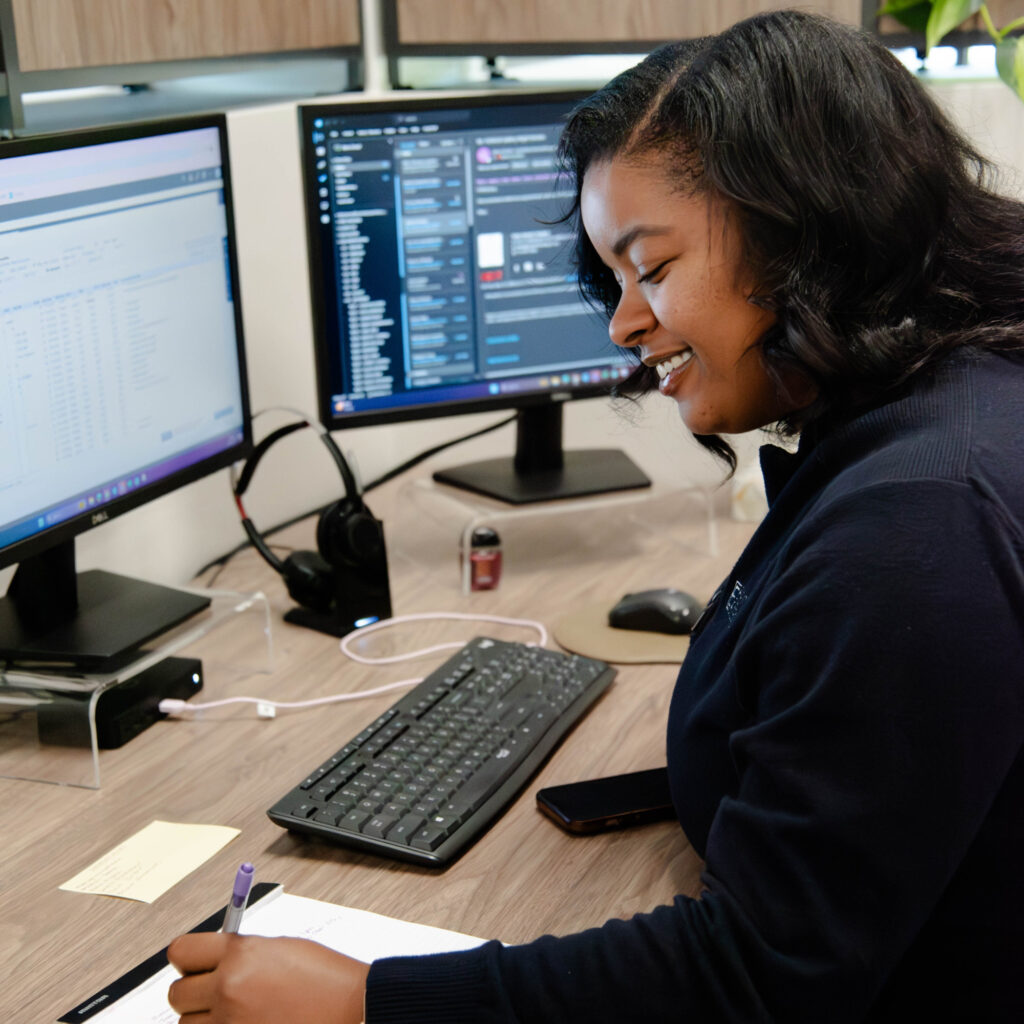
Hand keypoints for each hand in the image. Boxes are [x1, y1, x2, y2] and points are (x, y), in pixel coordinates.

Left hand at [167, 932, 368, 1022]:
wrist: (351, 1006)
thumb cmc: (323, 976)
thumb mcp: (280, 948)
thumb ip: (241, 952)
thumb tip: (211, 959)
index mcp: (240, 953)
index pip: (181, 951)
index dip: (187, 957)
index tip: (194, 962)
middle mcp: (229, 988)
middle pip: (177, 994)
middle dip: (194, 992)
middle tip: (215, 991)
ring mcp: (232, 1023)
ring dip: (205, 1021)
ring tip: (237, 1013)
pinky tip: (247, 1023)